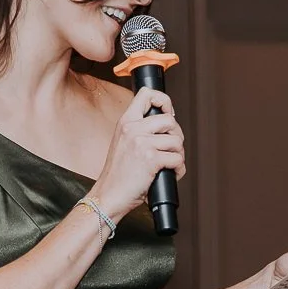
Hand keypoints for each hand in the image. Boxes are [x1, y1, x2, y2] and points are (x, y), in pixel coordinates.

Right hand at [91, 88, 184, 221]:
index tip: (168, 113)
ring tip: (170, 164)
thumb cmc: (118, 174)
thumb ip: (139, 130)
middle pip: (170, 119)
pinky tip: (171, 173)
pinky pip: (177, 159)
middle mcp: (133, 128)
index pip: (147, 94)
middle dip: (176, 135)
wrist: (109, 195)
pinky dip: (178, 169)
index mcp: (126, 122)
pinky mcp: (151, 159)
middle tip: (171, 148)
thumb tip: (167, 125)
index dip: (164, 101)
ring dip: (179, 155)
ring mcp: (142, 143)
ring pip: (177, 141)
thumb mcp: (123, 143)